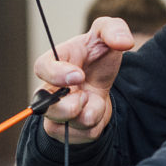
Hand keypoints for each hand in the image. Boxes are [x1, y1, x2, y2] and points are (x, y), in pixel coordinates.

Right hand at [32, 17, 136, 142]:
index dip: (56, 74)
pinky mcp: (68, 131)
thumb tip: (123, 42)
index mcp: (54, 62)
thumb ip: (113, 29)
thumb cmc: (97, 55)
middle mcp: (49, 89)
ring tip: (94, 98)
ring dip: (90, 114)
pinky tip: (96, 109)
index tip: (78, 75)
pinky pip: (83, 136)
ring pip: (67, 125)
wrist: (105, 81)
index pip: (42, 68)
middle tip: (85, 95)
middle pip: (45, 107)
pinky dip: (97, 125)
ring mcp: (56, 112)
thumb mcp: (106, 34)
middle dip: (68, 107)